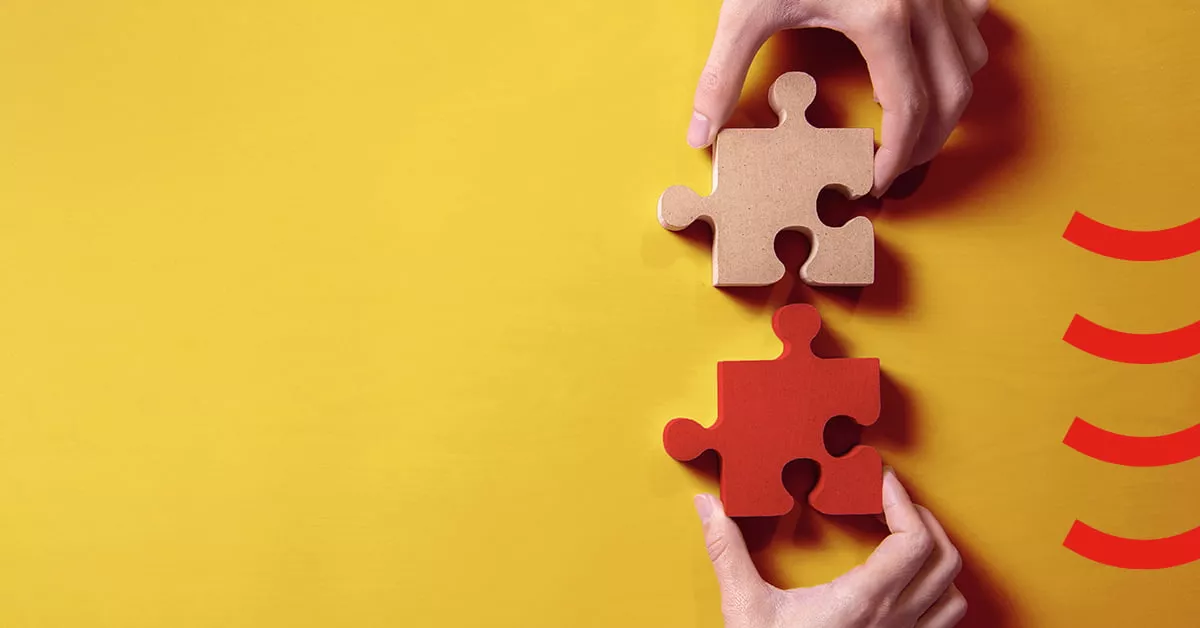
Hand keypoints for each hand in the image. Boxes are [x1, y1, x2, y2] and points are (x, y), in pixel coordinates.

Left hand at [686, 0, 989, 195]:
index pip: (910, 112)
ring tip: (907, 124)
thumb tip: (700, 133)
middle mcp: (925, 3)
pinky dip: (958, 52)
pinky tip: (923, 63)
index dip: (899, 158)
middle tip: (894, 167)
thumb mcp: (745, 10)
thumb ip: (722, 76)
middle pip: (953, 96)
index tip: (874, 181)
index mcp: (883, 20)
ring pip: (972, 60)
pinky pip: (973, 20)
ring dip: (947, 100)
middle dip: (928, 142)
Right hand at [692, 468, 966, 626]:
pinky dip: (938, 594)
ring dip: (937, 559)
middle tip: (891, 502)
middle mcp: (894, 622)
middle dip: (923, 518)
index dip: (904, 500)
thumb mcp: (745, 607)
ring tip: (905, 538)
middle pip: (944, 558)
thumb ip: (728, 551)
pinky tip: (907, 583)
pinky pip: (944, 623)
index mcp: (862, 602)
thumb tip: (709, 506)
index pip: (914, 540)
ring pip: (953, 593)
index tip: (880, 480)